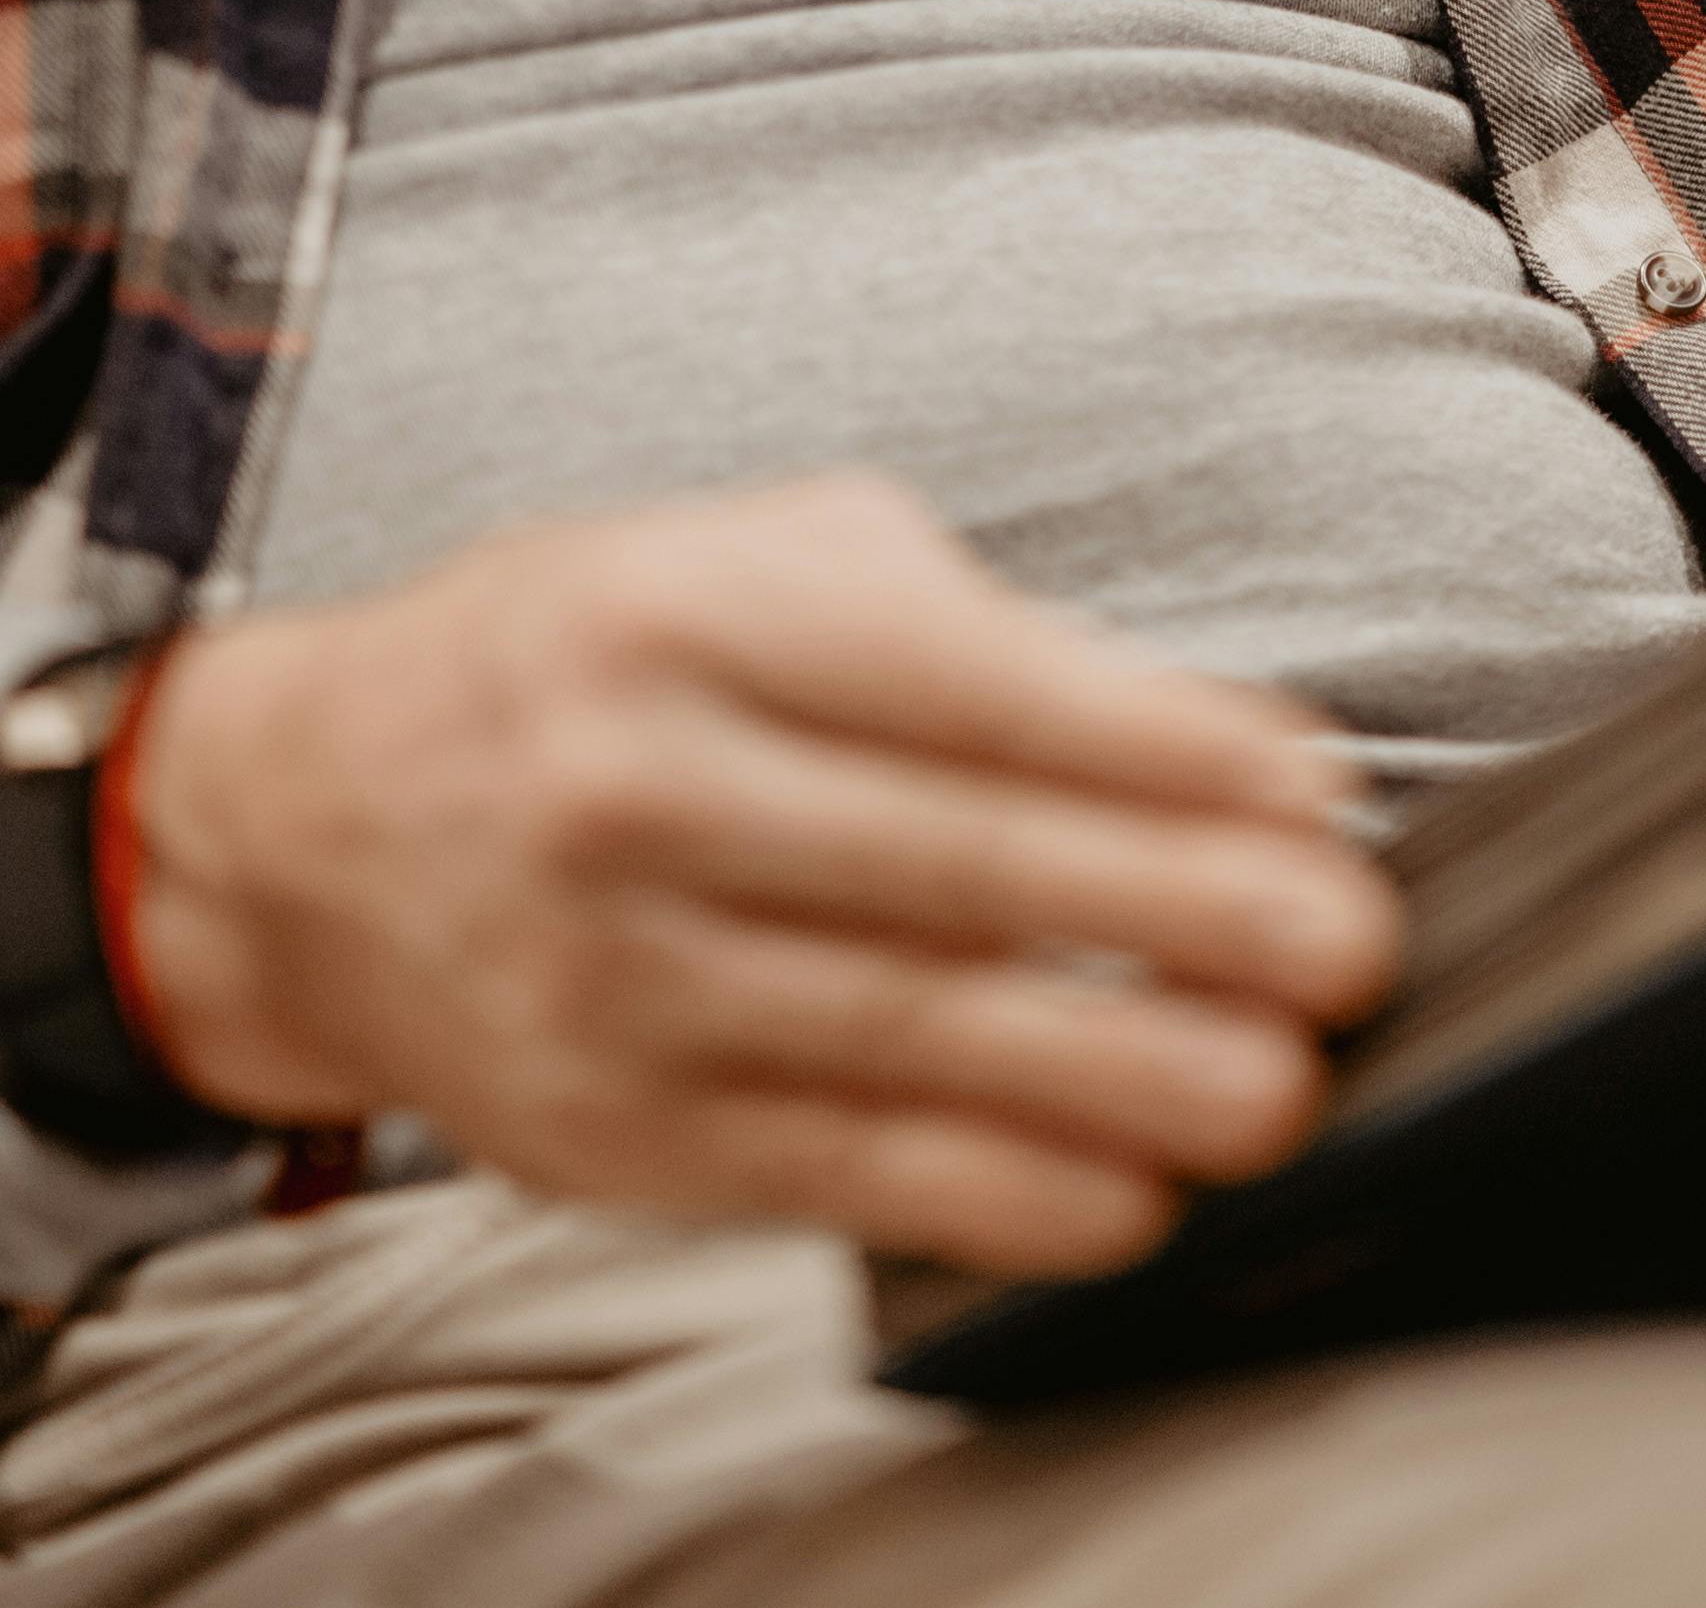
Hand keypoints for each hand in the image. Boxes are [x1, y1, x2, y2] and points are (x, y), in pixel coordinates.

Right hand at [128, 474, 1399, 1279]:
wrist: (308, 825)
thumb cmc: (596, 659)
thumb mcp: (753, 564)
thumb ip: (966, 634)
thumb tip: (1209, 745)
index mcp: (687, 618)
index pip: (958, 687)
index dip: (1150, 740)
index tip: (1308, 784)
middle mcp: (637, 795)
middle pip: (947, 868)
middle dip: (1172, 911)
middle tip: (1344, 947)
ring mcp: (612, 979)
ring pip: (902, 1039)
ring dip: (1113, 1073)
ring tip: (1277, 1088)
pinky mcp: (606, 1132)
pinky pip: (828, 1172)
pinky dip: (991, 1194)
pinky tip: (1123, 1195)